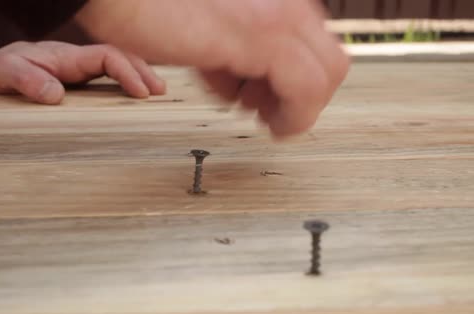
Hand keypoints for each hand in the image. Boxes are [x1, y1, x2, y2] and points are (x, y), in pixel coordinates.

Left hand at [0, 41, 165, 103]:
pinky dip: (126, 82)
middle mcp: (78, 61)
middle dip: (142, 71)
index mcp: (67, 58)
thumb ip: (26, 80)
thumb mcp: (5, 74)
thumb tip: (55, 94)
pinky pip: (108, 76)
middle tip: (160, 92)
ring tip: (156, 93)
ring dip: (138, 75)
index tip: (140, 93)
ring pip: (117, 65)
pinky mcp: (78, 79)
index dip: (127, 72)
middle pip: (120, 57)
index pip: (107, 56)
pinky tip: (135, 96)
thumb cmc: (0, 69)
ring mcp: (80, 69)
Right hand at [77, 0, 348, 137]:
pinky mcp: (261, 37)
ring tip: (253, 112)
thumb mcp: (213, 37)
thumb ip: (241, 54)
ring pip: (328, 77)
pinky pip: (305, 90)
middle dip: (304, 99)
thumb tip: (249, 86)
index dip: (301, 86)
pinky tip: (262, 122)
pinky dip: (291, 117)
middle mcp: (285, 4)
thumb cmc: (158, 14)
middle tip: (268, 112)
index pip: (321, 50)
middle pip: (333, 64)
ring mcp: (277, 18)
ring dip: (295, 109)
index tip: (273, 102)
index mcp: (276, 3)